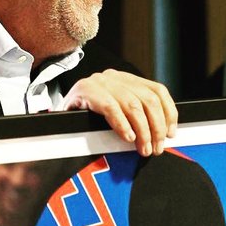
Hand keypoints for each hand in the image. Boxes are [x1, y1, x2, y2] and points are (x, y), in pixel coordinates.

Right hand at [61, 69, 177, 156]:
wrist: (53, 122)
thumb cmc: (88, 122)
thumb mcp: (117, 116)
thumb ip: (137, 118)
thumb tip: (163, 136)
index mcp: (126, 80)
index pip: (157, 91)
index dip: (169, 113)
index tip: (171, 134)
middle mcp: (114, 77)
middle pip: (148, 99)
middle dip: (156, 127)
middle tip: (156, 149)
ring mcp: (99, 82)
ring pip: (132, 104)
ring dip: (142, 131)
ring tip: (143, 149)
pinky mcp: (85, 90)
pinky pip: (110, 107)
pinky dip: (122, 124)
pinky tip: (127, 138)